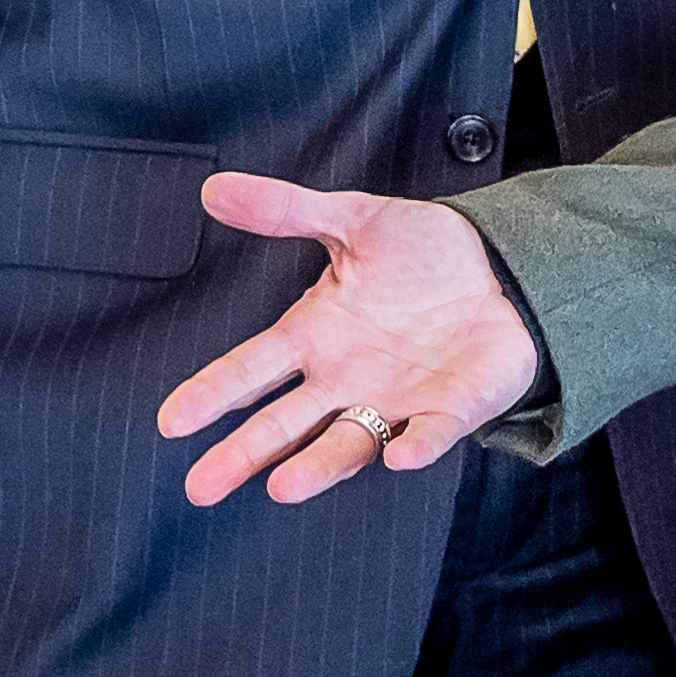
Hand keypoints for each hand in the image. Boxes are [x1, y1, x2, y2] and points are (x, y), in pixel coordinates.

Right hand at [158, 176, 542, 507]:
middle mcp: (347, 379)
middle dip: (244, 454)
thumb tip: (215, 188)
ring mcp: (397, 400)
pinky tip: (399, 457)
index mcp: (317, 336)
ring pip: (347, 443)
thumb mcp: (352, 219)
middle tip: (202, 488)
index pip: (252, 369)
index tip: (171, 421)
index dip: (213, 393)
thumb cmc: (424, 255)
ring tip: (282, 488)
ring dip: (317, 467)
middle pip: (284, 423)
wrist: (504, 267)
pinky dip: (415, 445)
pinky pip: (429, 433)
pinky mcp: (450, 408)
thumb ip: (285, 209)